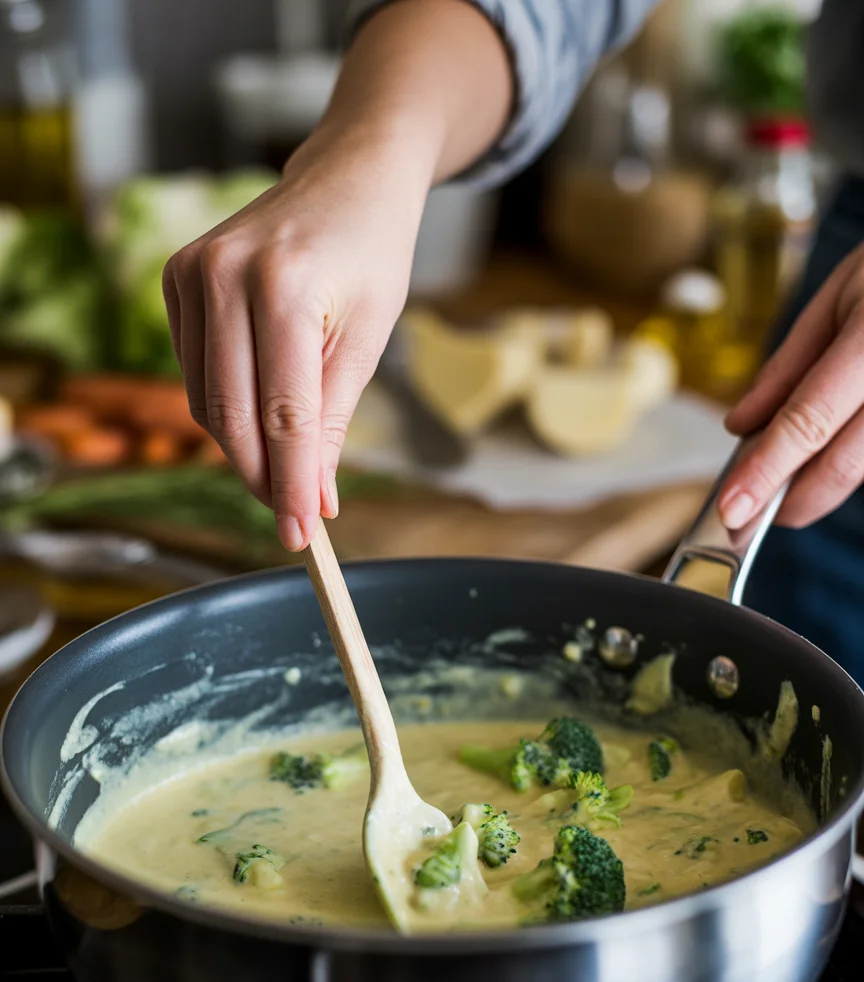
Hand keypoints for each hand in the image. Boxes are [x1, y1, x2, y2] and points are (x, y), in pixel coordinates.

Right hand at [161, 0, 511, 551]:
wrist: (346, 178)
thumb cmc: (371, 254)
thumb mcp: (368, 338)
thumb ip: (334, 418)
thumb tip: (316, 497)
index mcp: (285, 285)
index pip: (284, 413)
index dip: (293, 483)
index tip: (304, 533)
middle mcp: (226, 274)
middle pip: (233, 415)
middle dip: (265, 478)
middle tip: (294, 520)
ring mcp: (192, 272)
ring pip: (206, 401)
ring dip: (243, 450)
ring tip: (286, 472)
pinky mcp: (176, 278)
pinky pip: (195, 373)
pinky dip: (224, 410)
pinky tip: (259, 418)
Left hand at [720, 240, 863, 529]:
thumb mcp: (840, 293)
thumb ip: (789, 364)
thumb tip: (741, 427)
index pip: (809, 420)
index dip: (765, 471)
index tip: (729, 508)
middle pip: (844, 464)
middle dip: (789, 500)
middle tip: (745, 516)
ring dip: (819, 482)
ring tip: (782, 475)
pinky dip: (848, 460)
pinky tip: (824, 453)